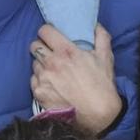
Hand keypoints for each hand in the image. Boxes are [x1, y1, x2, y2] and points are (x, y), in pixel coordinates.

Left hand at [30, 23, 121, 137]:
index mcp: (66, 51)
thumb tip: (95, 25)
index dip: (47, 31)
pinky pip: (34, 79)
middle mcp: (51, 63)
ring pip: (34, 63)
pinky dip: (40, 80)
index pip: (44, 31)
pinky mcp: (39, 92)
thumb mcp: (106, 57)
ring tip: (53, 71)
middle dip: (41, 46)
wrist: (97, 114)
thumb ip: (101, 37)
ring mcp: (43, 78)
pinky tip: (52, 84)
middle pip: (34, 45)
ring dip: (41, 64)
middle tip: (51, 52)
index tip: (51, 35)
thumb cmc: (102, 86)